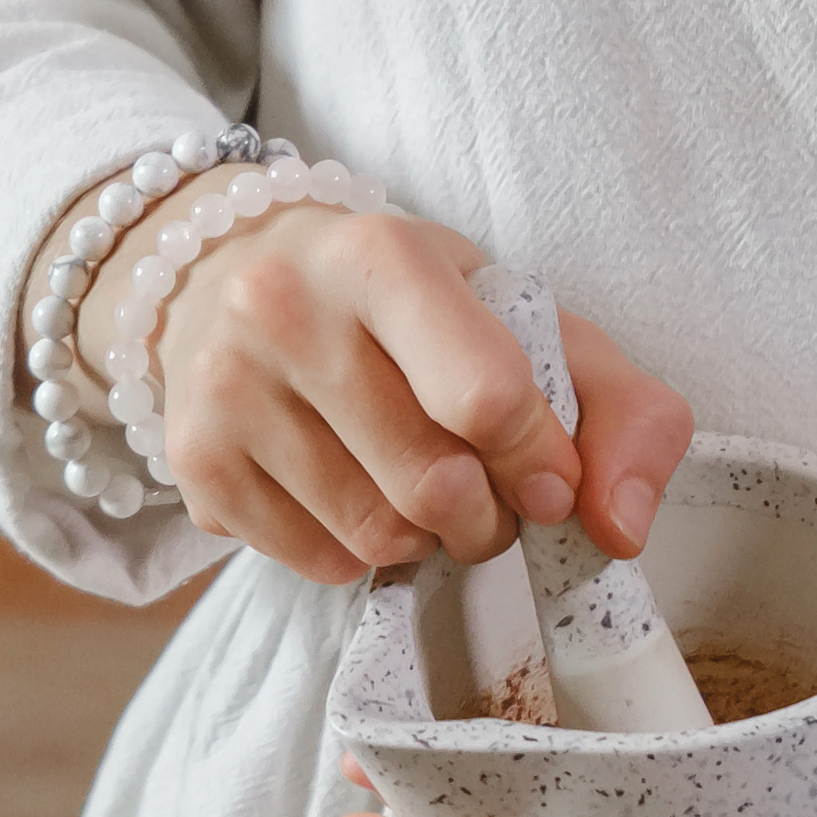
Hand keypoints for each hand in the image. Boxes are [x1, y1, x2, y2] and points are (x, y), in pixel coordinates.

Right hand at [107, 200, 693, 587]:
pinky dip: (358, 553)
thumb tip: (622, 527)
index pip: (484, 394)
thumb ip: (616, 404)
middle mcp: (284, 309)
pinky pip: (315, 562)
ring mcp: (225, 386)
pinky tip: (355, 495)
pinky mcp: (195, 461)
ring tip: (423, 494)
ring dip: (426, 541)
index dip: (539, 460)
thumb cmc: (404, 304)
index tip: (548, 477)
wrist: (232, 270)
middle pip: (433, 484)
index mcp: (380, 253)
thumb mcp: (518, 312)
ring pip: (374, 535)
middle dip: (488, 516)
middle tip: (488, 498)